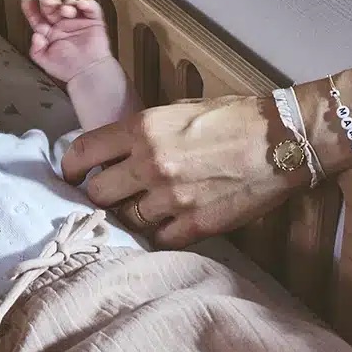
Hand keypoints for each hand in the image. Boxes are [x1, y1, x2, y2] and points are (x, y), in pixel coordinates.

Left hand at [21, 0, 112, 84]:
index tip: (26, 2)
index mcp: (49, 32)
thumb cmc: (66, 68)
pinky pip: (91, 8)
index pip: (38, 18)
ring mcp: (78, 21)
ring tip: (65, 11)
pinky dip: (87, 4)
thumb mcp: (45, 60)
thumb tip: (35, 35)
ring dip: (67, 4)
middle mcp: (62, 24)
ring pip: (70, 5)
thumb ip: (36, 49)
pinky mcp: (94, 21)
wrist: (87, 73)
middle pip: (53, 7)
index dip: (31, 10)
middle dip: (48, 1)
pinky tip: (81, 5)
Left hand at [60, 95, 306, 246]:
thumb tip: (114, 151)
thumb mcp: (175, 112)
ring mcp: (172, 199)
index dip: (70, 167)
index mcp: (141, 129)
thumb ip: (141, 132)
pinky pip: (158, 239)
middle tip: (105, 195)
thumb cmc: (230, 117)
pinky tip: (163, 223)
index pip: (83, 151)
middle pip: (98, 193)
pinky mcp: (196, 226)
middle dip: (97, 195)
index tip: (70, 175)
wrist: (281, 140)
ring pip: (126, 220)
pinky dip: (157, 233)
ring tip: (137, 209)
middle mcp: (149, 164)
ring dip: (127, 216)